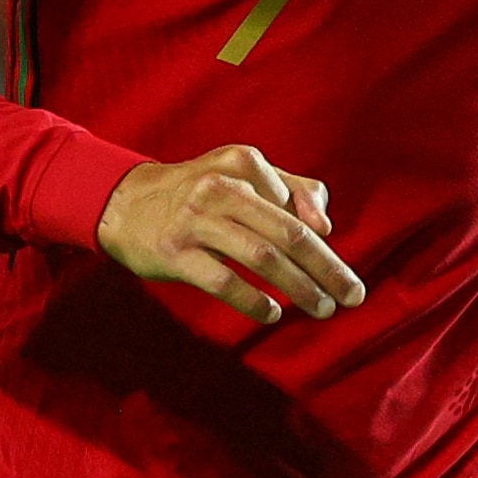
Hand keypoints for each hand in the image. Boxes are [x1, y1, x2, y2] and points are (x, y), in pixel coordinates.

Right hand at [94, 144, 366, 328]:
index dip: (323, 240)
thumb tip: (325, 225)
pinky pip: (224, 281)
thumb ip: (291, 189)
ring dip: (300, 287)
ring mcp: (196, 221)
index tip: (339, 270)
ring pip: (262, 257)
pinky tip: (274, 313)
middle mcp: (220, 188)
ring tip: (323, 308)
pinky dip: (254, 301)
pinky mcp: (176, 253)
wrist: (124, 204)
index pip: (296, 205)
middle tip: (352, 295)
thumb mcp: (239, 175)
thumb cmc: (198, 193)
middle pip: (288, 232)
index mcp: (241, 164)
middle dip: (326, 268)